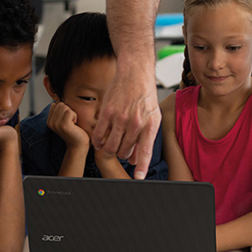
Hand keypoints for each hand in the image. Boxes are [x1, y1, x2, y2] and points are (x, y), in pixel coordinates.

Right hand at [46, 101, 88, 148]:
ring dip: (72, 113)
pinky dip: (75, 116)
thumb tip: (60, 97)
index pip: (55, 104)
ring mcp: (56, 124)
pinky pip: (70, 112)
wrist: (79, 144)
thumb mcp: (65, 119)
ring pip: (65, 107)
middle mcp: (50, 122)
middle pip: (60, 104)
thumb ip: (61, 110)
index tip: (68, 119)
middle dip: (69, 110)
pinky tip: (75, 124)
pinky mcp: (63, 125)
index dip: (65, 109)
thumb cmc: (75, 130)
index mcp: (49, 120)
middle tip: (71, 121)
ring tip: (73, 123)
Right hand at [92, 63, 160, 179]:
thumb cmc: (145, 97)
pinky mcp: (107, 112)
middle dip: (122, 154)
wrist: (135, 74)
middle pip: (124, 152)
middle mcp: (136, 123)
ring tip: (110, 146)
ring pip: (110, 146)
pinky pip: (99, 135)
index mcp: (150, 125)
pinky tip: (99, 142)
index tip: (138, 178)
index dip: (141, 167)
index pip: (146, 151)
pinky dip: (98, 142)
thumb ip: (145, 139)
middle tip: (121, 149)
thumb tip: (135, 161)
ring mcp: (120, 118)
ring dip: (109, 150)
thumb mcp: (153, 117)